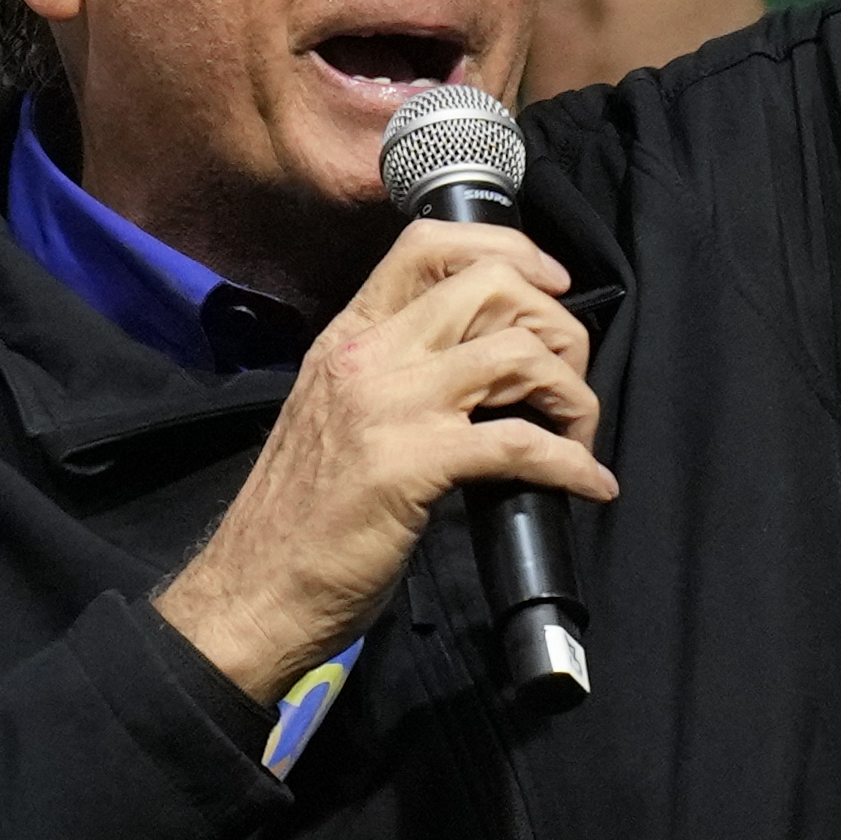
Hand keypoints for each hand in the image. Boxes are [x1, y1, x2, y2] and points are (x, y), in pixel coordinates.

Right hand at [152, 220, 615, 702]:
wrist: (252, 594)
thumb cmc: (301, 517)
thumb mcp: (339, 414)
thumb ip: (397, 374)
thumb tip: (486, 362)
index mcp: (349, 337)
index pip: (428, 245)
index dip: (509, 250)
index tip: (551, 286)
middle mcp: (368, 356)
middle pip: (492, 286)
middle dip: (556, 324)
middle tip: (569, 378)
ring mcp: (390, 407)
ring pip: (518, 353)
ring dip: (572, 392)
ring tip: (579, 434)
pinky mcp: (414, 465)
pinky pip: (522, 442)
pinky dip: (572, 462)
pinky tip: (588, 484)